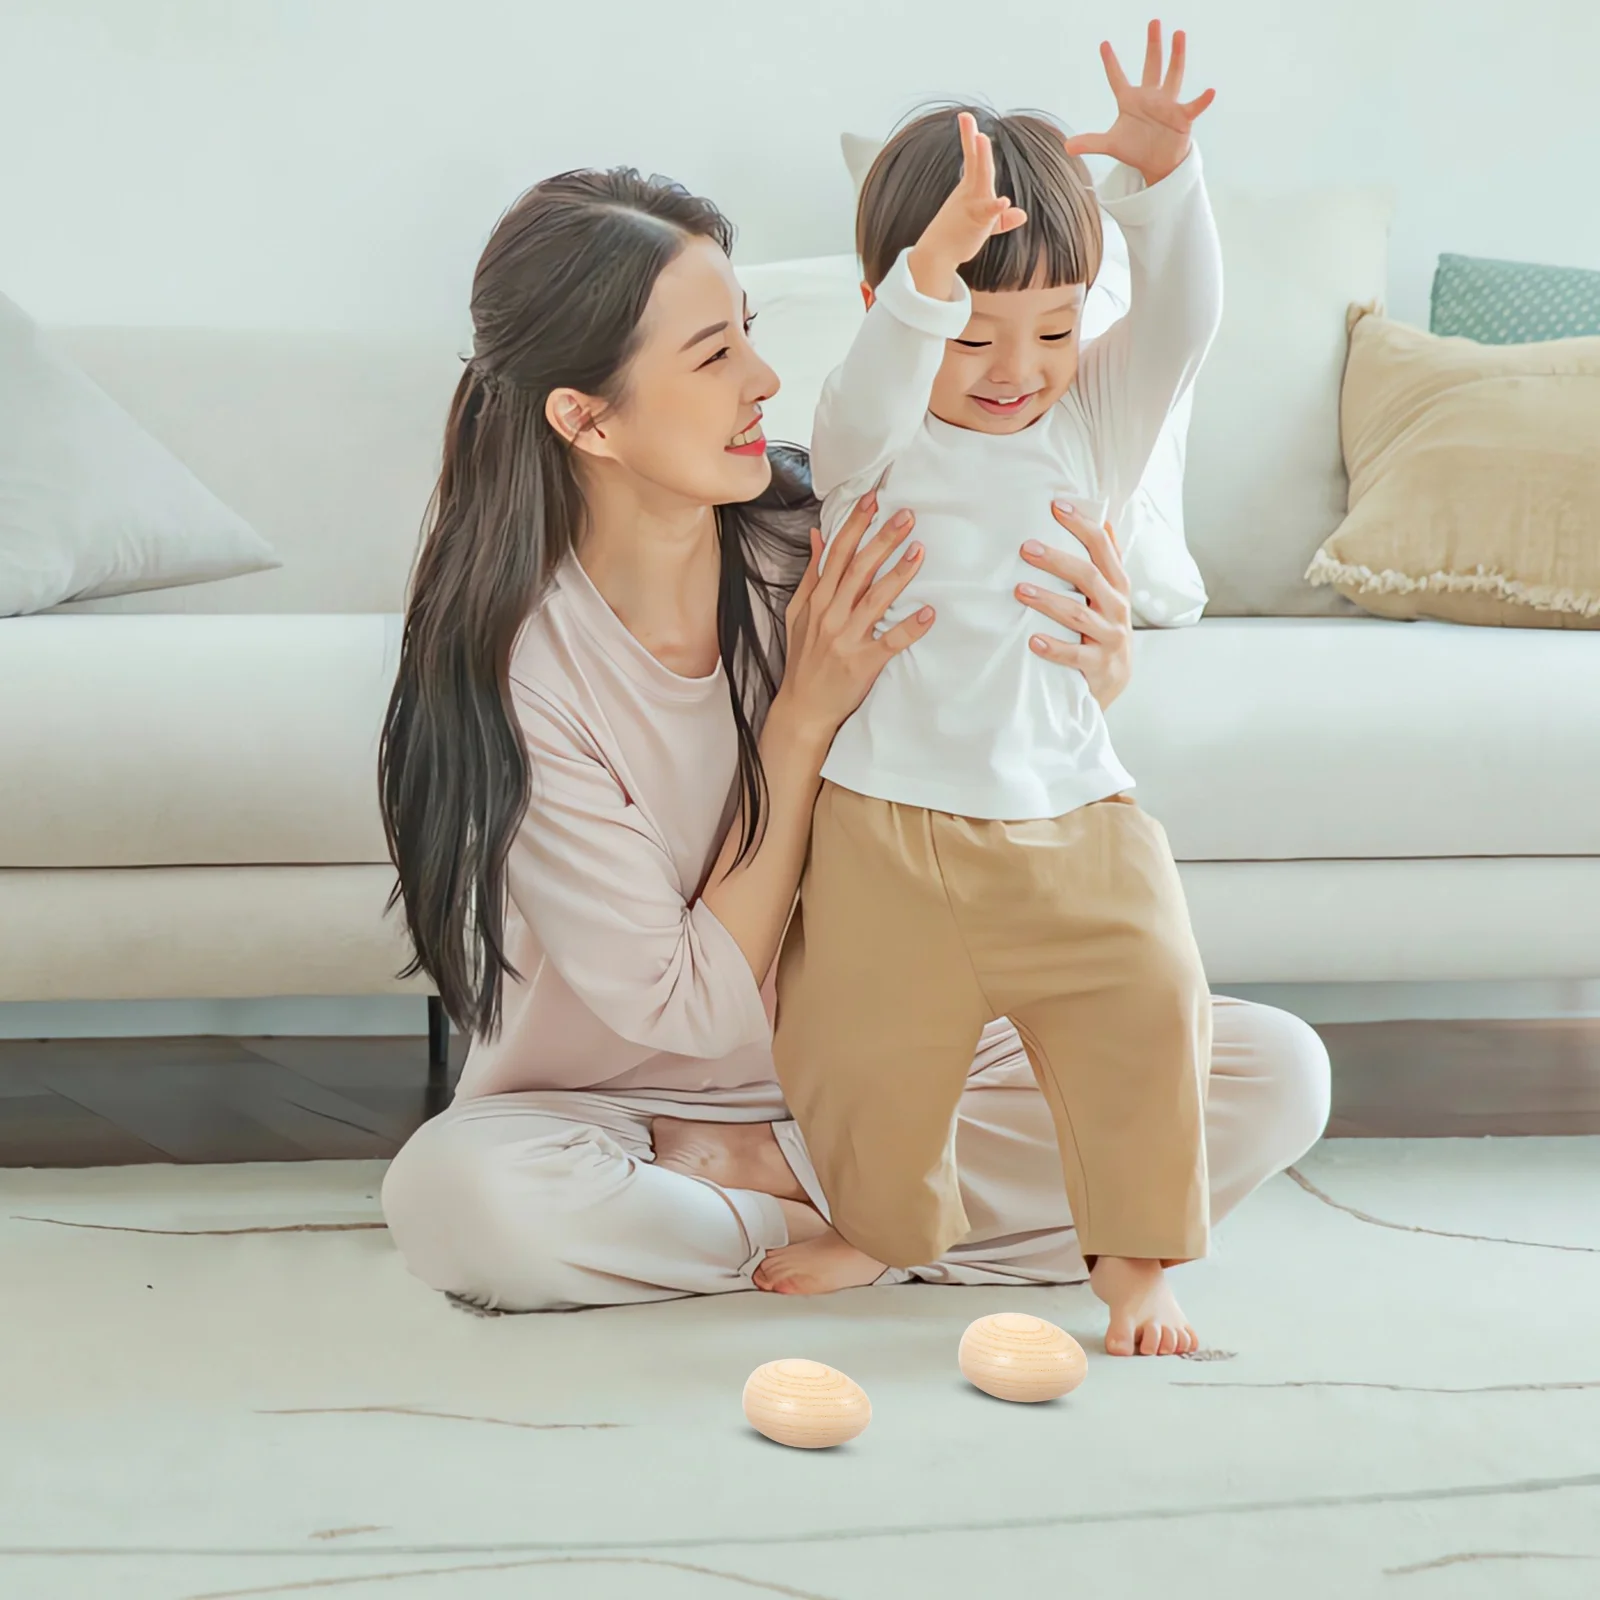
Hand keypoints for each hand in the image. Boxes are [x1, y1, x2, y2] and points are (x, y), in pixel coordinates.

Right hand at [777, 489, 934, 746]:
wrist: (803, 707)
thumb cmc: (804, 659)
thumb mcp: (798, 613)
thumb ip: (812, 574)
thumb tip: (819, 536)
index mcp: (818, 600)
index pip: (837, 554)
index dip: (855, 525)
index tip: (873, 500)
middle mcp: (831, 616)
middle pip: (859, 570)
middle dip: (882, 540)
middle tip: (906, 516)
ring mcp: (847, 640)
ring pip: (874, 600)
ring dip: (898, 574)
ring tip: (919, 551)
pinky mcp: (863, 664)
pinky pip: (890, 642)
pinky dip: (909, 628)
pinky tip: (928, 613)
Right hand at [907, 112, 1027, 299]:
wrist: (937, 256)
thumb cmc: (957, 237)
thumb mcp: (984, 225)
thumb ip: (1002, 218)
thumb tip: (1022, 214)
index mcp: (970, 188)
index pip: (971, 158)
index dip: (969, 137)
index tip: (965, 116)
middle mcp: (970, 192)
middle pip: (975, 162)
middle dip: (972, 140)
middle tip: (968, 119)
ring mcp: (972, 205)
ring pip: (981, 179)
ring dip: (982, 160)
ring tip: (982, 140)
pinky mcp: (978, 222)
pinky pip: (988, 213)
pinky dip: (996, 207)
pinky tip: (1004, 202)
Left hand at [1017, 504, 1133, 709]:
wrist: (1113, 681)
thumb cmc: (1104, 629)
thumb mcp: (1110, 595)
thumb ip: (1107, 562)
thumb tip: (1103, 519)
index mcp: (1117, 586)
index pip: (1103, 548)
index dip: (1082, 525)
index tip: (1056, 506)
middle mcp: (1117, 608)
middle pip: (1089, 577)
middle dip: (1057, 560)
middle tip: (1026, 548)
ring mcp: (1110, 637)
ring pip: (1078, 615)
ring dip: (1048, 600)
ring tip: (1020, 590)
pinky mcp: (1099, 666)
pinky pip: (1075, 655)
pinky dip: (1054, 648)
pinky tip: (1032, 641)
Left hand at [1065, 20, 1215, 187]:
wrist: (1157, 163)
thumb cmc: (1135, 148)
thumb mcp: (1110, 145)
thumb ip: (1090, 142)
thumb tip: (1067, 146)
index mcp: (1130, 100)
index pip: (1117, 78)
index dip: (1110, 63)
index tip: (1103, 44)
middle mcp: (1150, 96)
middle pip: (1151, 65)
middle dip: (1153, 44)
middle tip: (1154, 21)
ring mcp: (1167, 104)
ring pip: (1173, 75)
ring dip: (1176, 56)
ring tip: (1179, 34)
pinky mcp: (1182, 117)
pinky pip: (1194, 106)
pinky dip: (1202, 100)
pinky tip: (1211, 91)